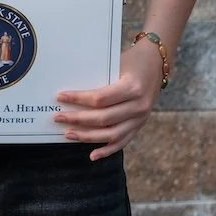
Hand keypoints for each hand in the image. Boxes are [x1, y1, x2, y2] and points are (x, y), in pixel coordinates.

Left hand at [55, 42, 164, 160]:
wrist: (158, 61)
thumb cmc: (133, 60)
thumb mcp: (117, 63)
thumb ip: (99, 79)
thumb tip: (70, 93)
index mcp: (132, 87)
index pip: (100, 98)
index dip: (78, 99)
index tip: (60, 97)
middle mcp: (139, 105)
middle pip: (103, 118)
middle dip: (77, 119)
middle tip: (58, 117)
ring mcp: (141, 118)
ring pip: (111, 134)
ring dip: (87, 136)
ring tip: (68, 134)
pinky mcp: (140, 125)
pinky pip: (122, 142)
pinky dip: (107, 150)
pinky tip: (92, 155)